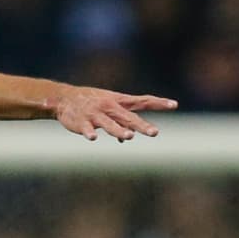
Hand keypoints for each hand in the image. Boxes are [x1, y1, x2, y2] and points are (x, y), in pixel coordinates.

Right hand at [53, 86, 177, 141]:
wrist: (64, 98)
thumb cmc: (90, 103)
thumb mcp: (107, 108)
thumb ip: (119, 122)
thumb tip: (125, 139)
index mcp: (119, 102)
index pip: (143, 101)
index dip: (158, 102)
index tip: (174, 104)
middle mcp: (110, 107)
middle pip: (129, 117)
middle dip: (141, 125)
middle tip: (155, 133)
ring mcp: (96, 114)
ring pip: (110, 124)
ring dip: (119, 130)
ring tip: (128, 136)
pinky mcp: (82, 122)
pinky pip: (87, 128)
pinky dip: (90, 132)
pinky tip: (93, 138)